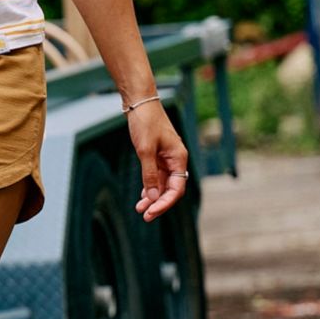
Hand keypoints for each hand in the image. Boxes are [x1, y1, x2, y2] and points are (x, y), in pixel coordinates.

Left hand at [127, 99, 188, 221]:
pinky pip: (157, 176)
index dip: (164, 203)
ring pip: (163, 184)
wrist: (140, 102)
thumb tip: (153, 198)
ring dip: (153, 197)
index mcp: (179, 159)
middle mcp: (176, 160)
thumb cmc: (145, 122)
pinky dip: (150, 186)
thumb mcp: (145, 150)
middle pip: (171, 189)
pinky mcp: (158, 155)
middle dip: (158, 203)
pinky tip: (142, 196)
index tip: (150, 212)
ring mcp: (167, 158)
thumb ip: (150, 174)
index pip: (176, 189)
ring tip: (140, 209)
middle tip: (144, 216)